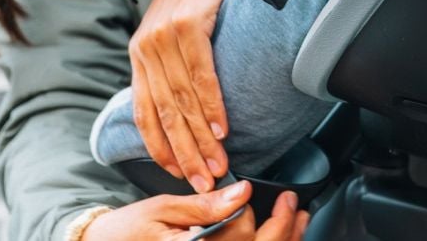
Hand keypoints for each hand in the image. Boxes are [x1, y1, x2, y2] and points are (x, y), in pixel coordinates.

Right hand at [82, 182, 310, 239]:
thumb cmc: (129, 231)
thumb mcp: (163, 209)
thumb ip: (205, 205)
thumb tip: (240, 192)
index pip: (238, 235)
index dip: (249, 211)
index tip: (252, 191)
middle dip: (283, 229)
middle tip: (291, 204)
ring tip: (297, 220)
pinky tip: (280, 236)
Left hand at [131, 0, 232, 190]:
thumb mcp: (172, 36)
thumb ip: (172, 71)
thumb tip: (187, 115)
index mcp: (139, 56)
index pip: (145, 114)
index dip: (161, 148)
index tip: (179, 174)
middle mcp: (146, 49)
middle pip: (166, 113)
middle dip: (185, 152)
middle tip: (203, 179)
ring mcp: (164, 37)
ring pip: (183, 99)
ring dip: (202, 137)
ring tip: (217, 161)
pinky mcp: (187, 25)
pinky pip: (201, 73)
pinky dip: (212, 103)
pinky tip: (221, 126)